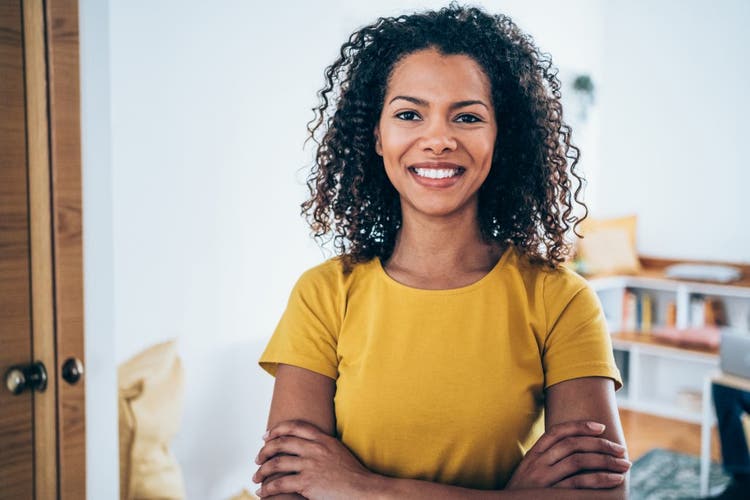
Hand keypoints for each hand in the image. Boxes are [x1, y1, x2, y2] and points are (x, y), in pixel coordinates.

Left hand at [252, 420, 374, 499]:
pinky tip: (263, 492)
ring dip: (262, 470)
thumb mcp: (338, 451)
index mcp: (323, 439)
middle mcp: (315, 449)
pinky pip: (279, 483)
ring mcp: (310, 465)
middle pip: (281, 443)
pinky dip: (268, 488)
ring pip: (276, 463)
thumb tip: (307, 447)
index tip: (267, 436)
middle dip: (265, 450)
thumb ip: (323, 446)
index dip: (277, 429)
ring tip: (257, 476)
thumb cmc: (353, 474)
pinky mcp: (307, 483)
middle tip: (258, 458)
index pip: (295, 426)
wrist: (363, 489)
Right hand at [505, 420, 629, 489]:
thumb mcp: (528, 473)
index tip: (600, 427)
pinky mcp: (552, 495)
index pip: (557, 432)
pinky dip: (600, 479)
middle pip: (572, 445)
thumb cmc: (523, 494)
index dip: (580, 426)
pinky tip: (614, 479)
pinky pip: (579, 484)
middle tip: (621, 449)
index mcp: (533, 455)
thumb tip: (575, 451)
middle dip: (600, 444)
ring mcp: (544, 480)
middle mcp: (538, 464)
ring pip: (578, 461)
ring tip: (624, 464)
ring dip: (605, 460)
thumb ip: (545, 461)